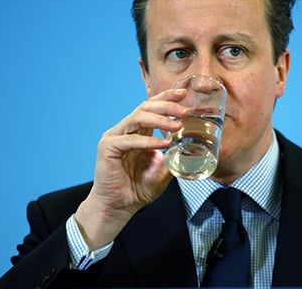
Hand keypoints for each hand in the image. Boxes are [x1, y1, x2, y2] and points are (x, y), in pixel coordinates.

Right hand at [75, 88, 188, 249]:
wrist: (118, 208)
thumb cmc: (138, 189)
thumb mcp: (164, 170)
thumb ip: (174, 157)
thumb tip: (194, 150)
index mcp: (137, 132)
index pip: (151, 107)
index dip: (166, 97)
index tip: (184, 93)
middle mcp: (125, 130)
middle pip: (145, 108)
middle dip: (167, 106)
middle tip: (185, 110)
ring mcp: (114, 137)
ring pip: (137, 118)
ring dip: (159, 120)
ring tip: (177, 125)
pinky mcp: (108, 148)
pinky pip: (130, 140)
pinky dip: (148, 141)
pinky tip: (164, 143)